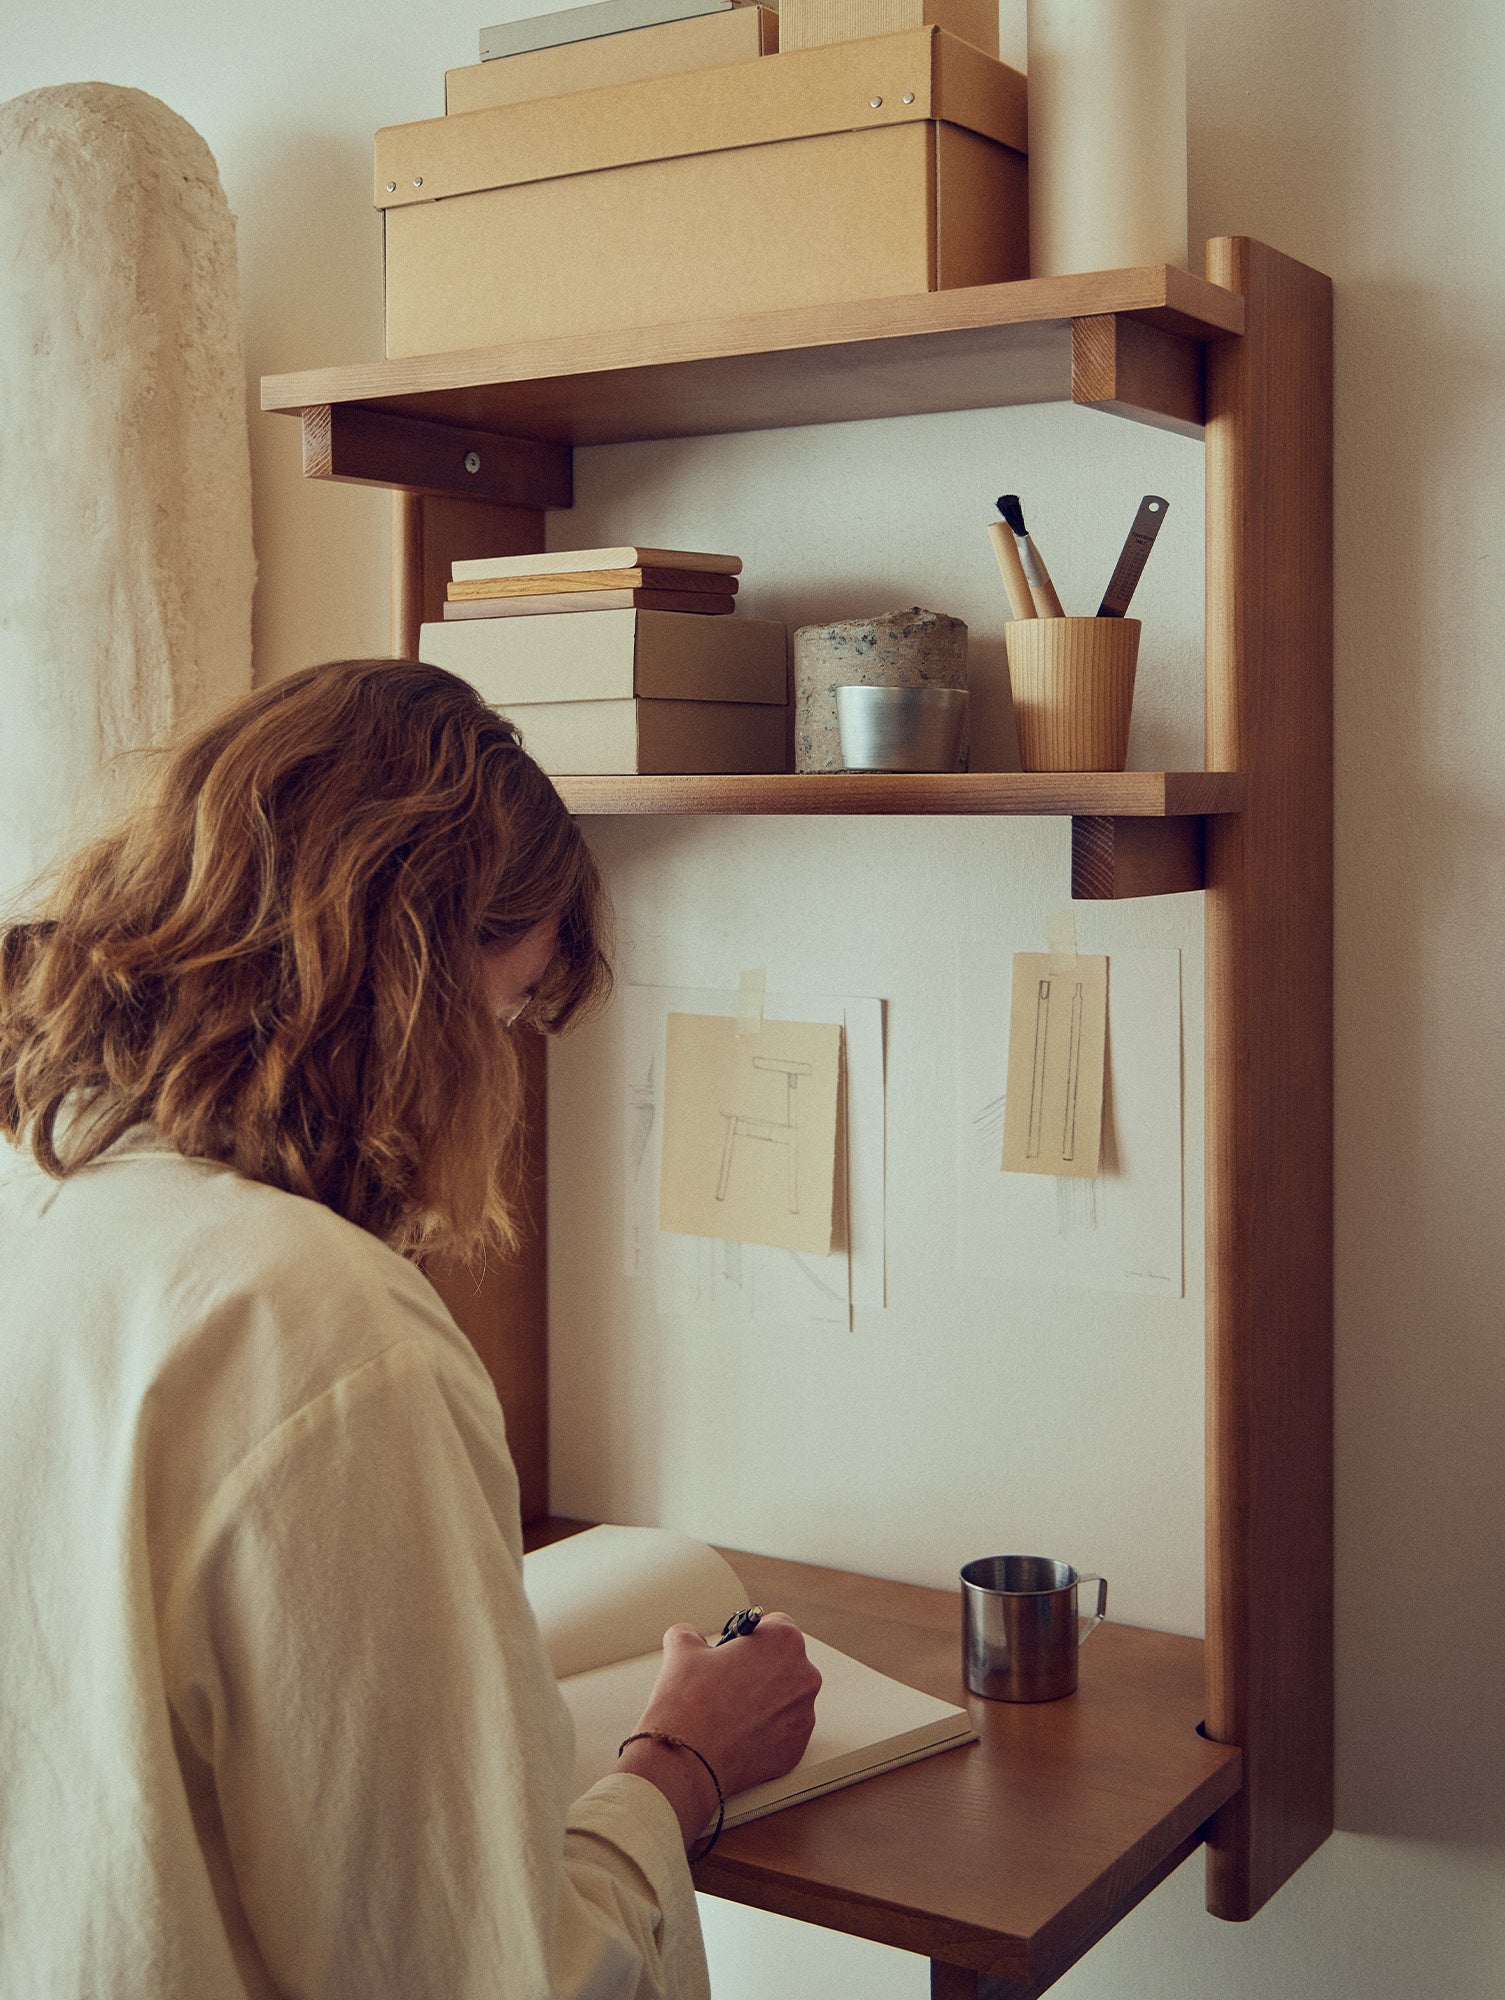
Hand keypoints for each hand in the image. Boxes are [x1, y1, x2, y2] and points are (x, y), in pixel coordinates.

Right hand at [614, 1615, 820, 1848]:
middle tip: (729, 1681)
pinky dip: (765, 1730)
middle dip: (760, 1668)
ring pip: (786, 1698)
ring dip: (764, 1700)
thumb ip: (692, 1633)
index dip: (752, 1636)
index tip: (737, 1649)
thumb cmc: (687, 1702)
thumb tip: (692, 1638)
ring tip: (730, 1711)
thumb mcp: (682, 1648)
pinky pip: (783, 1731)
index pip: (777, 1624)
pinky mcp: (796, 1749)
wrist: (684, 1761)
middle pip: (785, 1662)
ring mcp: (804, 1716)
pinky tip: (737, 1733)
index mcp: (784, 1641)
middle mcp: (805, 1675)